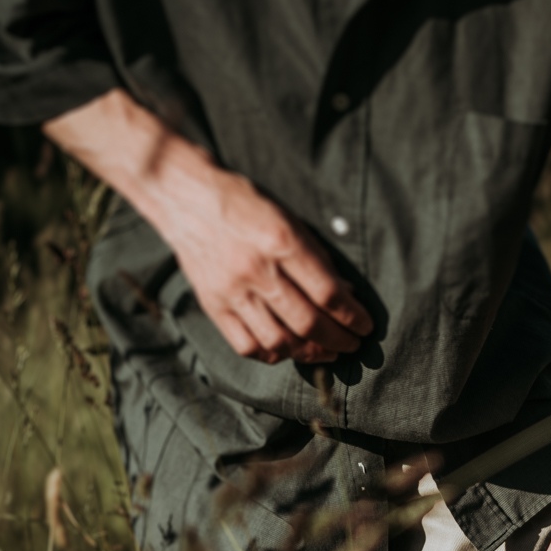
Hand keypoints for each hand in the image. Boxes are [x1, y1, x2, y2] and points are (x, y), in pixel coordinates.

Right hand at [42, 90, 372, 365]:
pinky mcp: (212, 304)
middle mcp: (256, 269)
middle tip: (353, 345)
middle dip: (339, 340)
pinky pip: (247, 345)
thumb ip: (317, 258)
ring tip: (326, 351)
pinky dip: (273, 354)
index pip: (327, 293)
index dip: (352, 317)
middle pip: (307, 322)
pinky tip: (288, 350)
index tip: (365, 326)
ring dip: (310, 353)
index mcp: (280, 241)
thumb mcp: (288, 218)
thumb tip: (347, 296)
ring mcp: (231, 290)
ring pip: (279, 341)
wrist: (185, 196)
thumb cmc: (244, 203)